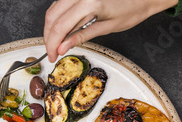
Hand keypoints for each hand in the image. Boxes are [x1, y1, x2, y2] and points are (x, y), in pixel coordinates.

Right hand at [43, 0, 178, 61]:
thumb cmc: (132, 9)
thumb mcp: (107, 27)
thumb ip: (82, 36)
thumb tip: (63, 47)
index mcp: (89, 3)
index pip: (59, 27)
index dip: (52, 44)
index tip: (52, 56)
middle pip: (52, 17)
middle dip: (49, 37)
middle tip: (52, 53)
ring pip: (54, 9)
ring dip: (52, 28)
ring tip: (56, 44)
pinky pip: (61, 4)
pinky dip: (58, 18)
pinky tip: (62, 30)